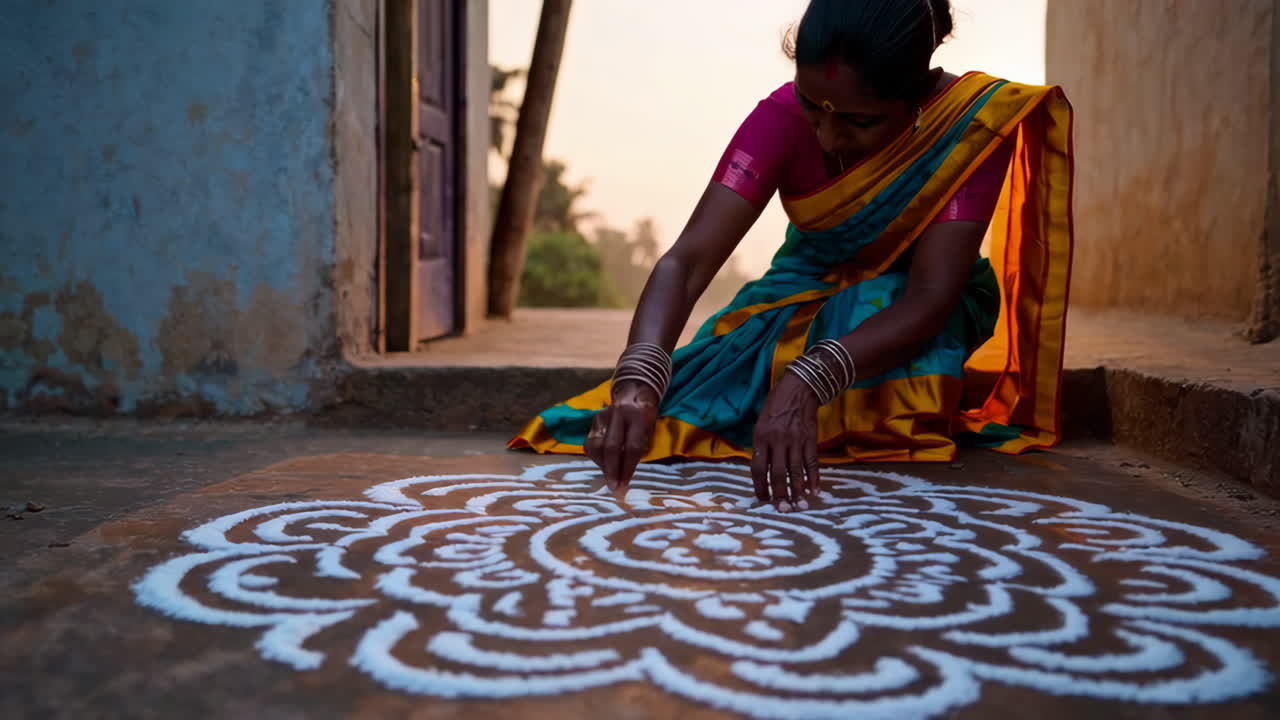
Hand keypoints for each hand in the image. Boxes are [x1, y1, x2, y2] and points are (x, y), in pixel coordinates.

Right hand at [584, 380, 658, 494]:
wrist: (633, 393)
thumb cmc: (645, 417)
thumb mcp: (649, 429)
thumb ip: (638, 448)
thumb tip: (625, 477)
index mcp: (637, 415)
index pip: (631, 446)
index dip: (628, 468)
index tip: (625, 486)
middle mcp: (617, 413)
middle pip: (611, 447)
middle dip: (612, 471)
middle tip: (614, 489)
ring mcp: (603, 416)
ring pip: (597, 446)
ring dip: (603, 466)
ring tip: (611, 477)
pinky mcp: (593, 420)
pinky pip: (590, 444)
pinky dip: (597, 458)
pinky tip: (605, 464)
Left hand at [751, 373, 820, 510]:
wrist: (799, 388)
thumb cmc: (776, 407)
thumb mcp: (761, 423)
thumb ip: (761, 446)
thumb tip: (762, 472)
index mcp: (761, 436)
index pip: (758, 468)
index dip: (760, 486)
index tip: (763, 499)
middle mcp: (778, 440)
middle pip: (778, 473)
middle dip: (780, 494)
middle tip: (783, 509)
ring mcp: (796, 440)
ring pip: (796, 471)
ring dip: (797, 490)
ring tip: (798, 505)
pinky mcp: (811, 439)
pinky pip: (812, 463)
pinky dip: (814, 478)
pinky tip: (814, 491)